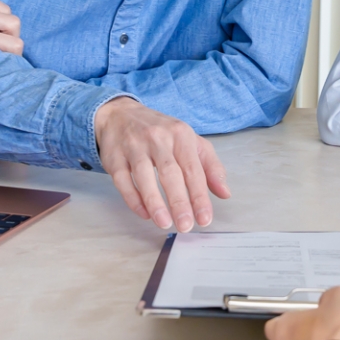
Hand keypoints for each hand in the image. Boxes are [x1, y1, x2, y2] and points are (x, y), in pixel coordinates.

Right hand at [94, 96, 230, 231]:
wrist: (121, 114)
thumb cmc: (161, 132)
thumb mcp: (190, 141)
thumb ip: (210, 166)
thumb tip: (225, 193)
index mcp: (181, 135)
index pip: (193, 169)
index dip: (200, 196)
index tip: (205, 218)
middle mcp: (157, 138)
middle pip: (170, 173)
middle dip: (179, 202)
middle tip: (185, 225)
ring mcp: (134, 146)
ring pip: (144, 176)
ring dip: (155, 202)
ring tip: (165, 224)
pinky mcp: (114, 157)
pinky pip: (123, 180)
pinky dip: (133, 199)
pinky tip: (144, 214)